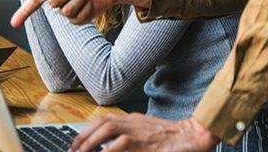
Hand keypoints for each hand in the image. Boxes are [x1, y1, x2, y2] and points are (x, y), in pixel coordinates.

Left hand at [68, 114, 218, 151]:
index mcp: (133, 120)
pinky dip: (108, 151)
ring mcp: (139, 131)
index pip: (105, 120)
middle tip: (73, 151)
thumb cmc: (172, 138)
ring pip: (108, 130)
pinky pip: (121, 145)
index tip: (76, 143)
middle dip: (84, 137)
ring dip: (91, 142)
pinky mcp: (145, 142)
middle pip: (103, 123)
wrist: (194, 136)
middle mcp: (134, 122)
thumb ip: (132, 137)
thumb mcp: (148, 133)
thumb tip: (113, 147)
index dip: (88, 131)